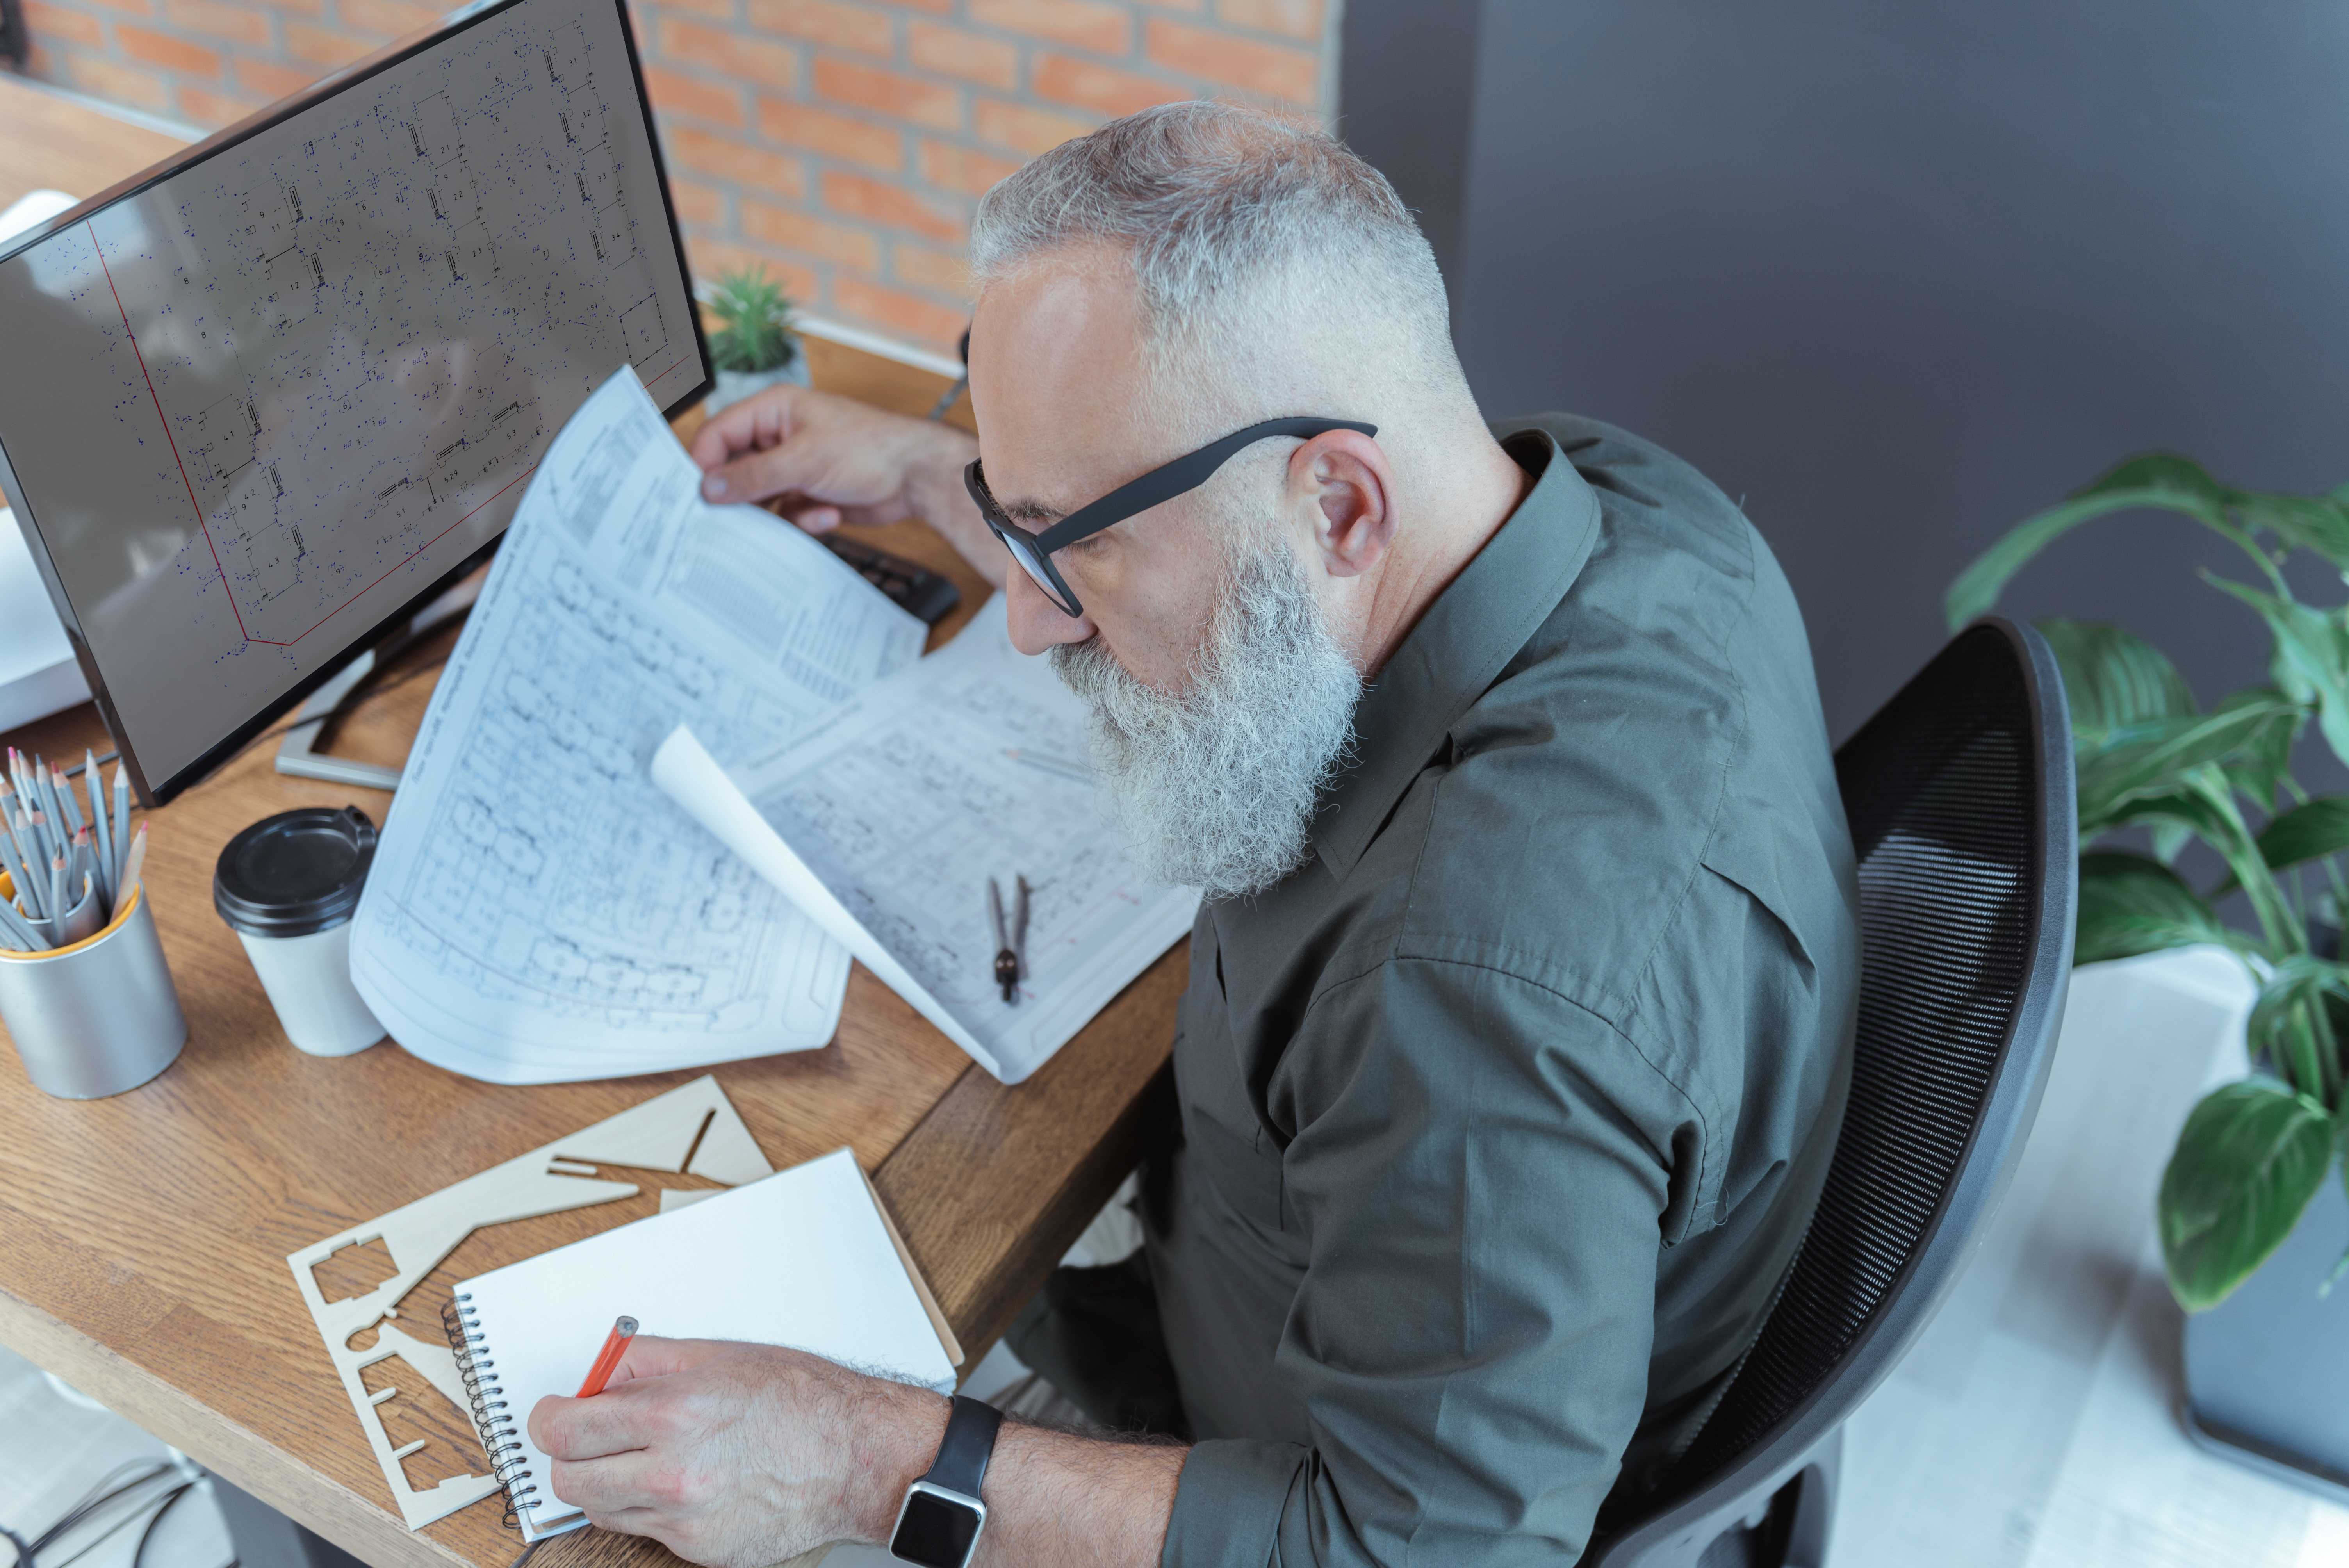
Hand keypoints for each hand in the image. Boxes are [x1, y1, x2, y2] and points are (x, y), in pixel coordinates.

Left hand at [527, 1336, 945, 1567]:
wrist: (856, 1458)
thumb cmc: (801, 1401)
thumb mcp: (719, 1355)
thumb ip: (648, 1361)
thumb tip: (601, 1371)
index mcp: (672, 1413)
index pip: (563, 1430)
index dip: (549, 1418)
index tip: (556, 1413)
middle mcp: (671, 1471)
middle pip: (568, 1478)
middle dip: (573, 1453)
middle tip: (595, 1435)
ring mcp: (683, 1518)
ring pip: (600, 1509)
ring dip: (608, 1481)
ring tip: (647, 1456)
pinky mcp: (698, 1549)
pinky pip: (645, 1530)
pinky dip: (651, 1506)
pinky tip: (685, 1482)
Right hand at [688, 385, 1002, 586]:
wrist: (918, 477)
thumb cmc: (871, 449)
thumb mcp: (804, 461)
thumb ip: (753, 476)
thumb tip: (710, 487)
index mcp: (773, 411)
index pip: (719, 434)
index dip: (705, 464)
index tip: (698, 495)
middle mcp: (780, 436)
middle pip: (736, 470)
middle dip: (744, 496)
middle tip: (740, 518)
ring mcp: (795, 466)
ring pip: (761, 498)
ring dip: (780, 512)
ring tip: (803, 510)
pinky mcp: (810, 492)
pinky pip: (787, 514)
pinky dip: (805, 519)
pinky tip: (829, 514)